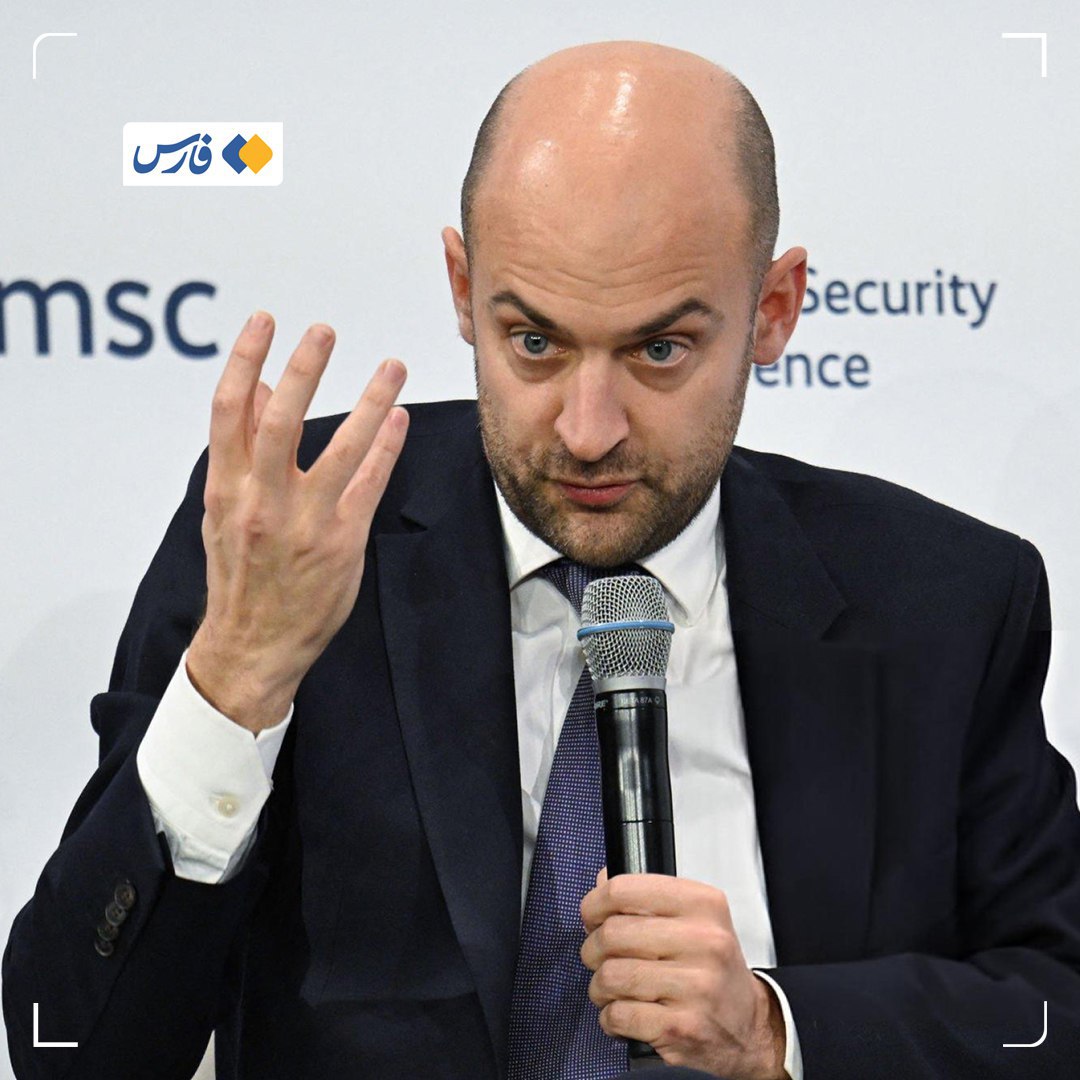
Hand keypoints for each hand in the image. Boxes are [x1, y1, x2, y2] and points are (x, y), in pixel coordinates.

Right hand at [185, 311, 408, 731]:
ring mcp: (303, 523)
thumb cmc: (240, 573)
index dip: (245, 359)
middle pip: (282, 420)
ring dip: (370, 401)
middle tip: (324, 330)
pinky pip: (369, 485)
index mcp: (226, 487)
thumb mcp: (225, 510)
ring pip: (340, 449)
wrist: (251, 646)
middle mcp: (262, 501)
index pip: (229, 410)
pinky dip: (386, 447)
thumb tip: (262, 387)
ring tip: (392, 365)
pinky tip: (399, 419)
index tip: (264, 320)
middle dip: (304, 369)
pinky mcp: (340, 544)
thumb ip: (242, 449)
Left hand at [580, 869, 787, 1078]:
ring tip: (611, 989)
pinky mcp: (681, 1027)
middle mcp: (704, 941)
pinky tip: (624, 1014)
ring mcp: (695, 987)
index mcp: (703, 904)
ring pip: (611, 976)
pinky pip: (618, 1014)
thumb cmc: (713, 969)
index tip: (591, 916)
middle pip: (612, 933)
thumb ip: (648, 898)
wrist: (750, 1027)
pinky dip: (610, 1017)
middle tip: (599, 957)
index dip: (595, 904)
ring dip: (599, 986)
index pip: (624, 889)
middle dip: (593, 949)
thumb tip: (602, 883)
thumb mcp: (694, 919)